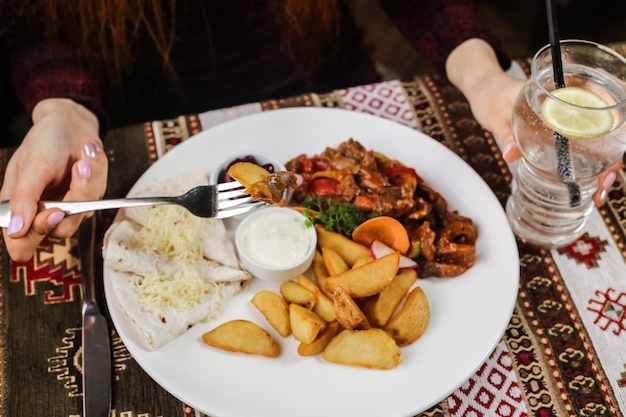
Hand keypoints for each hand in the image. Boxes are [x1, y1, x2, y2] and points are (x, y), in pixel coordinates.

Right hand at [0, 98, 107, 260]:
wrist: (71, 125)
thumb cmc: (45, 142)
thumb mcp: (31, 166)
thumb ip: (23, 198)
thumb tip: (14, 230)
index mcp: (16, 208)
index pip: (21, 245)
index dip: (36, 235)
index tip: (53, 211)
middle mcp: (40, 213)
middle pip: (59, 231)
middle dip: (74, 198)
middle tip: (78, 169)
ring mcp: (65, 209)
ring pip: (82, 215)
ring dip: (87, 183)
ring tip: (82, 160)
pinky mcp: (85, 201)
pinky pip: (96, 199)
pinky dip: (95, 177)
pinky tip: (87, 159)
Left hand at [446, 39, 616, 206]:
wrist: (485, 91)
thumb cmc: (493, 95)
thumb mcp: (497, 114)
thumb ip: (505, 132)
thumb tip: (511, 154)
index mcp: (561, 89)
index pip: (599, 104)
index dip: (611, 128)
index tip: (611, 151)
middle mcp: (571, 102)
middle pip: (604, 128)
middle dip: (611, 157)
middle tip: (605, 182)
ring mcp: (567, 119)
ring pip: (596, 142)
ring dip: (602, 166)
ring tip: (599, 192)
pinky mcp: (560, 133)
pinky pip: (579, 149)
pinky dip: (586, 167)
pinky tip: (587, 186)